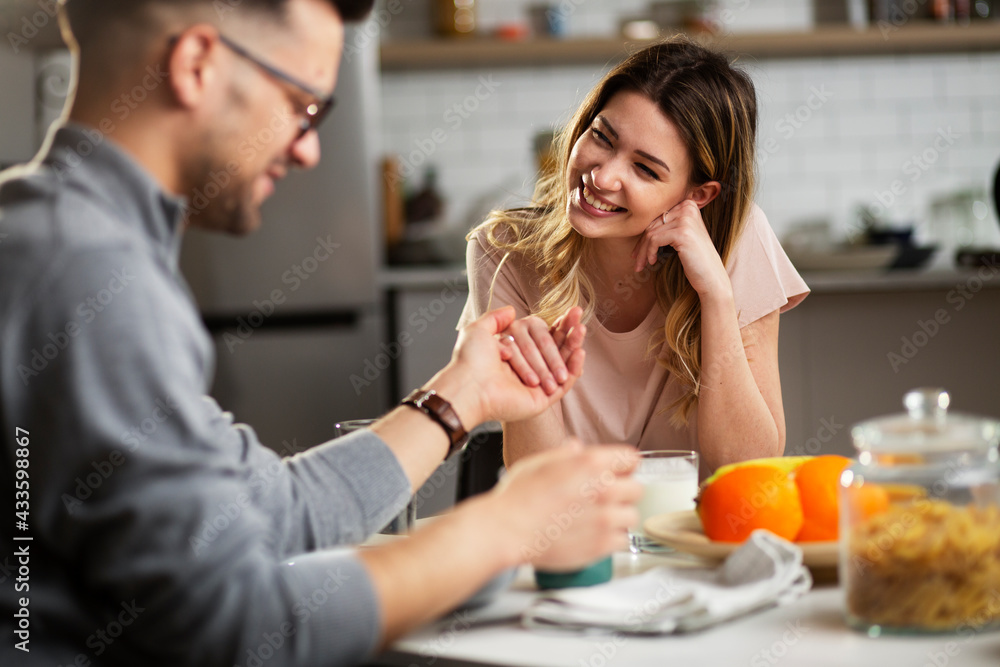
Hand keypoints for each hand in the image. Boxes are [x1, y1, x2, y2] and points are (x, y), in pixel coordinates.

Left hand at [434, 306, 584, 425]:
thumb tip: (512, 309)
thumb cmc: (470, 360)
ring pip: (562, 364)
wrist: (470, 386)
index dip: (556, 324)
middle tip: (578, 314)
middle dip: (567, 332)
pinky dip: (574, 368)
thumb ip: (495, 318)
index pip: (542, 337)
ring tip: (581, 329)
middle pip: (554, 348)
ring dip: (573, 345)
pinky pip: (565, 384)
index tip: (572, 311)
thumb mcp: (478, 330)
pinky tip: (579, 352)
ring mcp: (537, 385)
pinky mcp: (542, 399)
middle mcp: (526, 369)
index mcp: (514, 354)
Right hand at [486, 441, 641, 570]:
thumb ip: (565, 454)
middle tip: (603, 498)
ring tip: (597, 519)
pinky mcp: (602, 545)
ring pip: (631, 516)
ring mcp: (605, 519)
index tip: (616, 473)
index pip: (631, 459)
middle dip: (622, 492)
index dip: (622, 466)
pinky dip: (611, 539)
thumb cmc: (517, 497)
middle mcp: (603, 489)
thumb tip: (576, 448)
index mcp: (590, 463)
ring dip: (618, 517)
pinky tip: (593, 535)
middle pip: (636, 488)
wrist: (507, 530)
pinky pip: (623, 540)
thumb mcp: (539, 463)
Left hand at [631, 199, 731, 298]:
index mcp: (688, 205)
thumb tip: (638, 224)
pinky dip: (649, 252)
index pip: (658, 218)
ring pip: (651, 233)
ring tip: (641, 265)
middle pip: (653, 224)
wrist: (711, 277)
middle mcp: (688, 207)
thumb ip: (667, 225)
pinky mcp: (682, 232)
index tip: (637, 251)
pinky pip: (654, 240)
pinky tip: (652, 262)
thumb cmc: (695, 259)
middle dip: (641, 245)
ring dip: (643, 251)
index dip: (645, 235)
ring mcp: (686, 219)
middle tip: (636, 260)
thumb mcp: (681, 236)